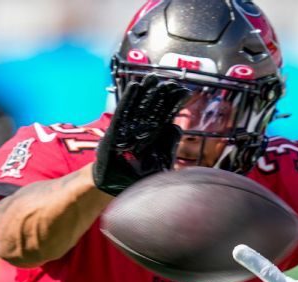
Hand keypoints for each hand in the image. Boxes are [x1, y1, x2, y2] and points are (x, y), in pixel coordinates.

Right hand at [92, 75, 188, 194]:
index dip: (173, 103)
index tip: (183, 90)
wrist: (117, 188)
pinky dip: (128, 100)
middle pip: (152, 107)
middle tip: (169, 79)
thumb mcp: (160, 163)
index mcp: (152, 137)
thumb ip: (168, 146)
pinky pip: (123, 113)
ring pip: (138, 106)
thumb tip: (176, 126)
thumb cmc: (139, 180)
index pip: (164, 116)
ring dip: (145, 92)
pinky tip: (134, 87)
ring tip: (152, 77)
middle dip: (160, 93)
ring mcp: (127, 129)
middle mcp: (140, 130)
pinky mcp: (115, 132)